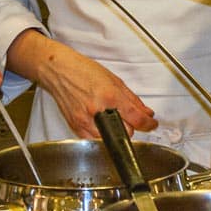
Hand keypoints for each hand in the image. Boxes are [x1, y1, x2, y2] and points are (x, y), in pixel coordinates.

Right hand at [7, 29, 156, 137]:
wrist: (59, 71)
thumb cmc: (83, 71)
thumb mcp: (113, 80)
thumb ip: (132, 99)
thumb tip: (146, 113)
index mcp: (109, 96)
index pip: (136, 119)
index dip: (148, 124)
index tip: (151, 125)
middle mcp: (97, 110)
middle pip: (125, 132)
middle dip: (130, 126)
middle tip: (127, 117)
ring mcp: (85, 121)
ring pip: (110, 140)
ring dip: (115, 132)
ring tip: (110, 118)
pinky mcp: (75, 127)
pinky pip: (95, 140)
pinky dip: (100, 134)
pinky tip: (98, 121)